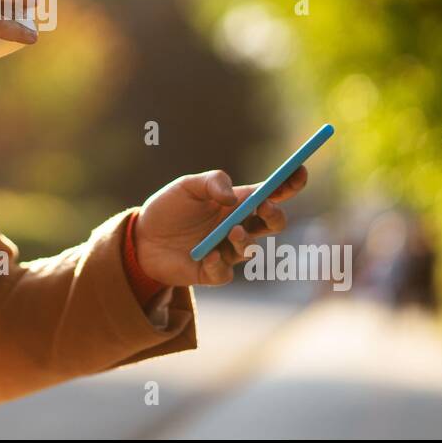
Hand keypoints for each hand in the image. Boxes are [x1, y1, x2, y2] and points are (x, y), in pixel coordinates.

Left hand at [133, 166, 308, 286]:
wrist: (141, 238)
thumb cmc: (168, 208)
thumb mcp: (186, 186)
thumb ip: (212, 182)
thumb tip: (234, 196)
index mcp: (237, 202)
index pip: (272, 193)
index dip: (290, 183)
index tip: (300, 170)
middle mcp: (238, 226)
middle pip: (272, 223)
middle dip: (275, 215)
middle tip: (265, 206)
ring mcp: (227, 250)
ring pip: (251, 249)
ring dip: (245, 239)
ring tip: (231, 230)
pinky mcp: (212, 272)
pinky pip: (225, 272)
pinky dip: (220, 263)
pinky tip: (209, 255)